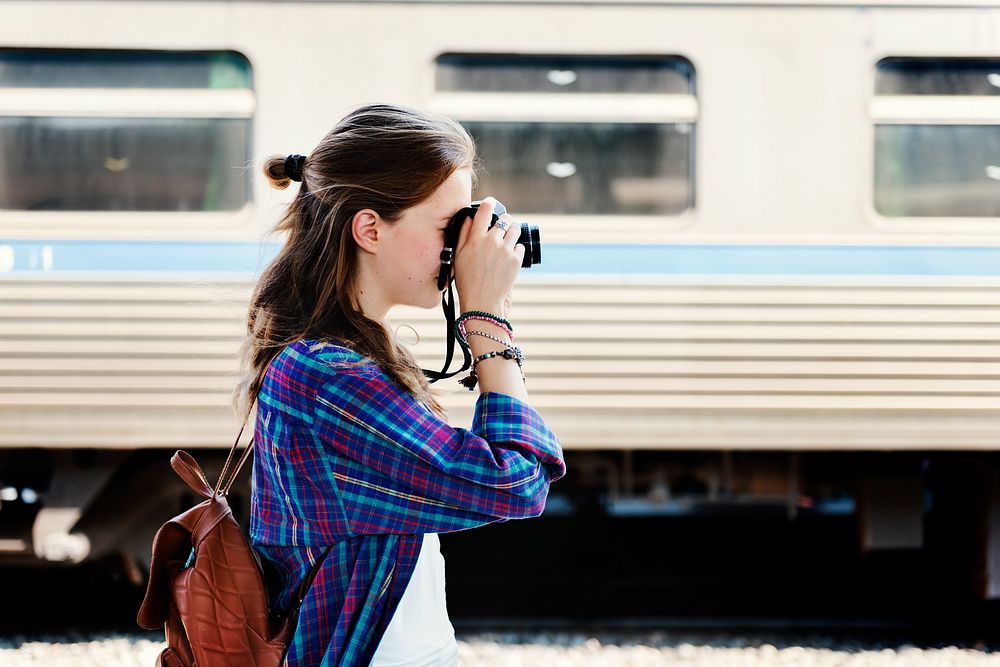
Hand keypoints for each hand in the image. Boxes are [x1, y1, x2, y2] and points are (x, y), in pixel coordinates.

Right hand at [454, 197, 523, 315]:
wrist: (482, 301)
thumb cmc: (467, 280)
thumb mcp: (458, 256)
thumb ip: (463, 234)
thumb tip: (468, 217)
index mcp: (475, 239)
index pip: (484, 211)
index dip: (489, 203)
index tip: (491, 203)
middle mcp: (492, 241)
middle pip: (505, 219)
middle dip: (503, 222)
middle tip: (500, 229)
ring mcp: (505, 250)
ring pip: (515, 229)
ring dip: (512, 232)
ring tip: (506, 241)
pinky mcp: (516, 260)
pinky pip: (520, 246)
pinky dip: (515, 249)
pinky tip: (507, 258)